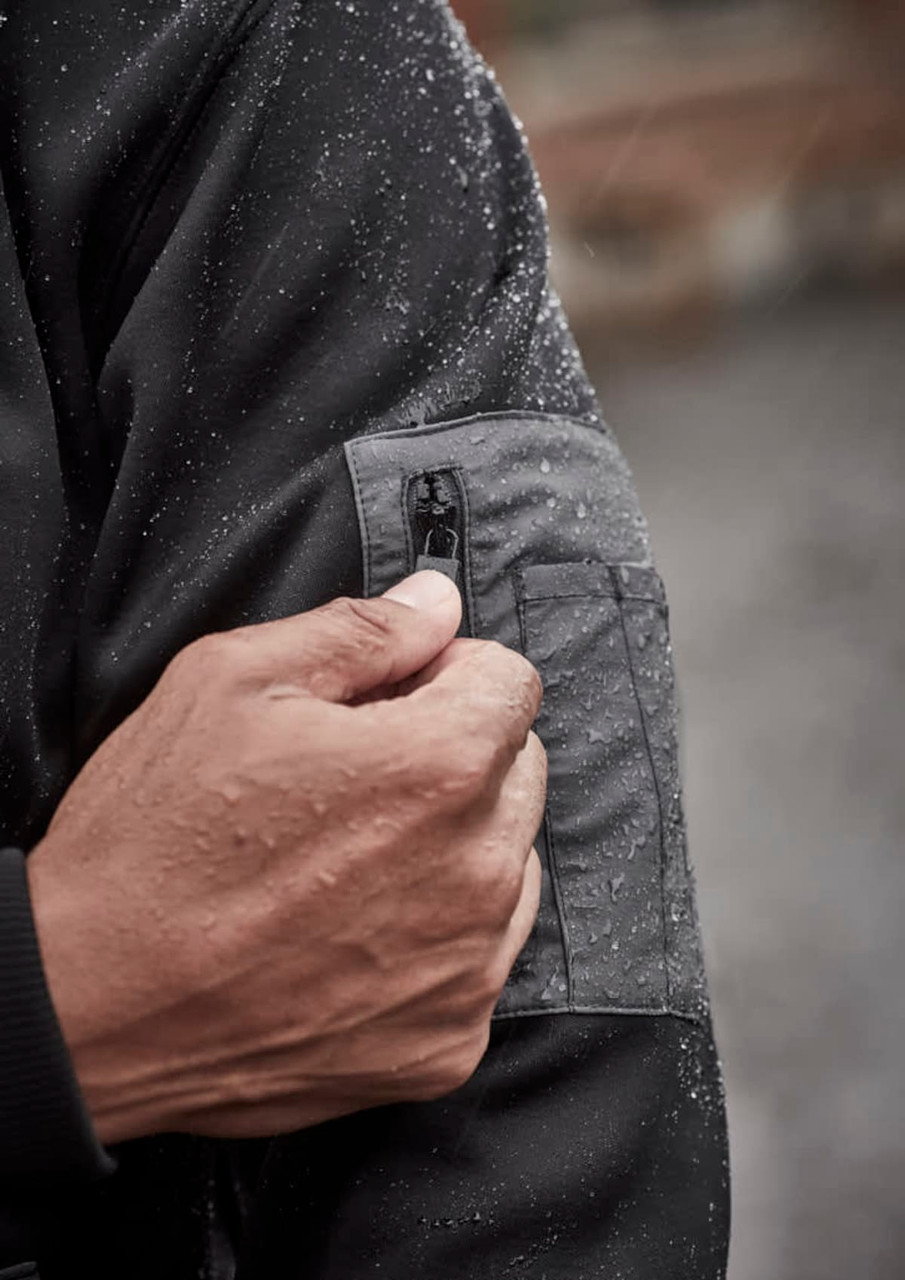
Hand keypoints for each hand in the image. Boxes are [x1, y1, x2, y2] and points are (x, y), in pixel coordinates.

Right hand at [27, 572, 545, 1142]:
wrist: (93, 1004)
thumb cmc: (149, 844)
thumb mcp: (230, 683)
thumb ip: (360, 631)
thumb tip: (435, 605)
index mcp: (438, 767)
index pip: (510, 681)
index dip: (444, 675)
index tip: (394, 700)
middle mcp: (476, 870)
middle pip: (516, 770)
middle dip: (453, 755)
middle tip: (352, 780)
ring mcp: (469, 965)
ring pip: (507, 862)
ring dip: (452, 846)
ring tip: (343, 861)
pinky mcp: (449, 1038)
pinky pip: (480, 955)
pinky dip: (435, 934)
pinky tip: (351, 930)